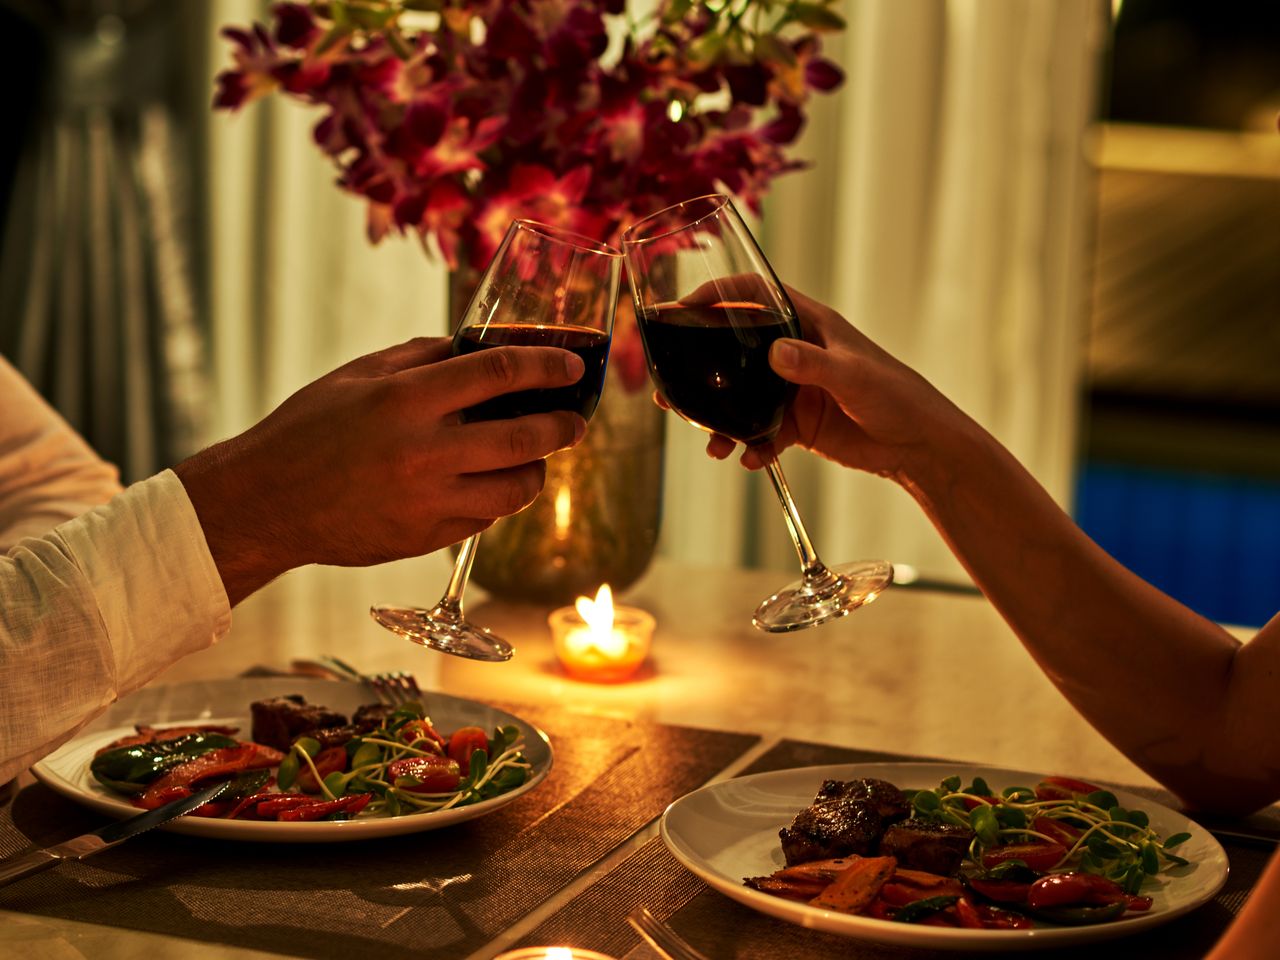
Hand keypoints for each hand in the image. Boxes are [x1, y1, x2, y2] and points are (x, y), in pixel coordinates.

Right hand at [175, 337, 587, 603]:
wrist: (266, 502)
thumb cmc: (308, 428)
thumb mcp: (358, 375)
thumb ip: (423, 358)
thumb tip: (477, 347)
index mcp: (407, 400)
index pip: (500, 374)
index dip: (548, 368)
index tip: (572, 369)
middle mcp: (424, 452)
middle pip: (525, 437)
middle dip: (563, 426)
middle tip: (575, 420)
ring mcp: (428, 502)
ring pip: (516, 489)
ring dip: (536, 470)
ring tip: (535, 457)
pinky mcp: (426, 539)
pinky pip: (485, 519)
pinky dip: (496, 500)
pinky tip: (488, 484)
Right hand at [702, 286, 969, 484]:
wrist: (919, 446)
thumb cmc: (898, 397)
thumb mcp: (856, 377)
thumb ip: (815, 364)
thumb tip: (776, 353)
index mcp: (808, 324)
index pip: (754, 295)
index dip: (717, 295)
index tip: (682, 308)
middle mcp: (794, 353)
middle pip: (734, 351)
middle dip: (700, 370)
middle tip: (668, 393)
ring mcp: (792, 390)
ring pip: (740, 399)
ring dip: (718, 421)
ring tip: (708, 443)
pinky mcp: (796, 425)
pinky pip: (760, 433)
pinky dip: (751, 448)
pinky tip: (750, 461)